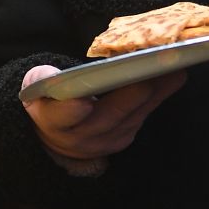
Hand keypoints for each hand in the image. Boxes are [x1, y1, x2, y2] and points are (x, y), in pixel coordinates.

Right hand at [19, 67, 184, 174]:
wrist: (57, 133)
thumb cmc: (48, 99)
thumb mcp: (35, 87)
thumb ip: (41, 79)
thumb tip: (54, 75)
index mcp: (51, 121)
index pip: (60, 117)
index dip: (72, 111)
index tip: (83, 102)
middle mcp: (79, 138)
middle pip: (108, 116)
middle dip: (131, 95)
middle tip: (149, 71)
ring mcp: (105, 142)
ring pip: (132, 117)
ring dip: (155, 92)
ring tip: (172, 67)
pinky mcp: (124, 138)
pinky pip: (142, 116)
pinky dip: (158, 96)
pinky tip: (173, 75)